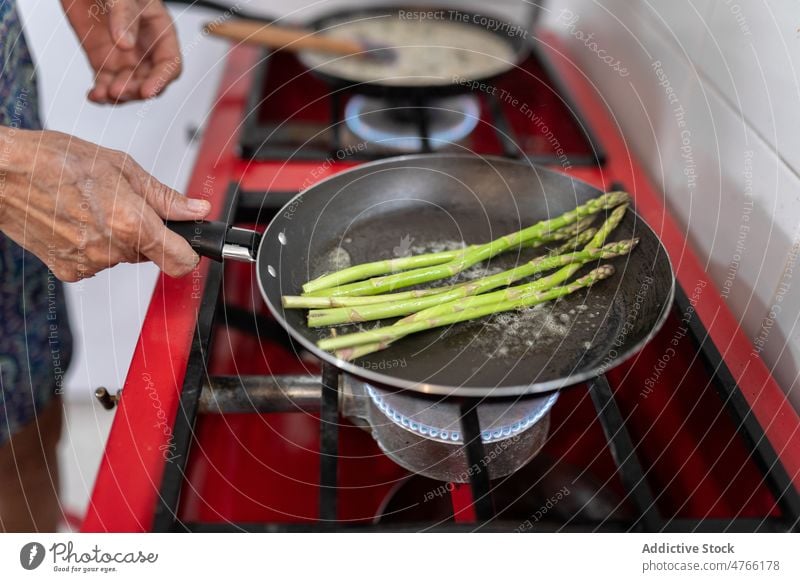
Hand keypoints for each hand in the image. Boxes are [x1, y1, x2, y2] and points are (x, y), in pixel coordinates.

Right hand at [0, 128, 210, 281]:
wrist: (2, 175)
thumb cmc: (54, 161)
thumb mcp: (121, 167)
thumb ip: (164, 196)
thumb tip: (196, 210)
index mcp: (132, 223)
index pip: (181, 261)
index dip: (188, 250)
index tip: (185, 240)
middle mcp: (112, 250)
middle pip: (151, 253)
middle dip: (145, 231)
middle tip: (119, 202)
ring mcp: (90, 263)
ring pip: (123, 255)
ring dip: (117, 236)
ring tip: (91, 206)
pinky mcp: (70, 271)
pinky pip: (97, 261)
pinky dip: (93, 244)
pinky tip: (75, 220)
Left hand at [61, 0, 181, 102]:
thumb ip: (123, 16)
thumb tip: (125, 44)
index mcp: (160, 33)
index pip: (169, 64)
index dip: (161, 79)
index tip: (147, 91)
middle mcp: (145, 50)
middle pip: (150, 81)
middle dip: (136, 90)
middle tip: (118, 90)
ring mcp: (125, 58)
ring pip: (129, 87)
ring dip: (117, 95)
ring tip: (102, 93)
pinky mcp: (103, 62)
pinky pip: (105, 84)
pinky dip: (100, 94)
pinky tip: (94, 95)